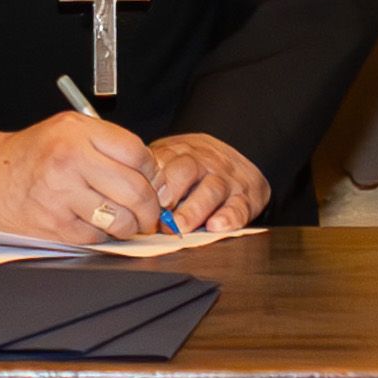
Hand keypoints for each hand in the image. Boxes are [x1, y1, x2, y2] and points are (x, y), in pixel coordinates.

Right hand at [0, 113, 162, 243]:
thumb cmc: (33, 156)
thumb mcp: (68, 132)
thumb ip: (109, 146)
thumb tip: (154, 178)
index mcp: (76, 132)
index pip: (137, 153)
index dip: (152, 172)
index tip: (152, 182)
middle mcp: (69, 160)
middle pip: (135, 190)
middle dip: (150, 208)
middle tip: (149, 212)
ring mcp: (61, 195)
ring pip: (120, 219)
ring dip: (129, 226)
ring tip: (124, 221)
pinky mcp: (55, 225)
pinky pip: (97, 237)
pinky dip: (101, 235)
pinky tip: (91, 223)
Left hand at [144, 133, 269, 234]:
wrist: (245, 151)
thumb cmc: (199, 164)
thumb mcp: (175, 157)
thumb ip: (155, 171)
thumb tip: (130, 189)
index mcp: (183, 152)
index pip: (167, 159)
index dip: (155, 178)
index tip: (144, 194)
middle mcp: (206, 163)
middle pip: (188, 170)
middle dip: (173, 190)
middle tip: (160, 210)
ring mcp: (228, 180)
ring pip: (212, 190)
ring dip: (194, 210)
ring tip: (180, 226)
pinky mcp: (247, 198)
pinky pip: (240, 207)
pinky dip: (229, 218)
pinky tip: (216, 226)